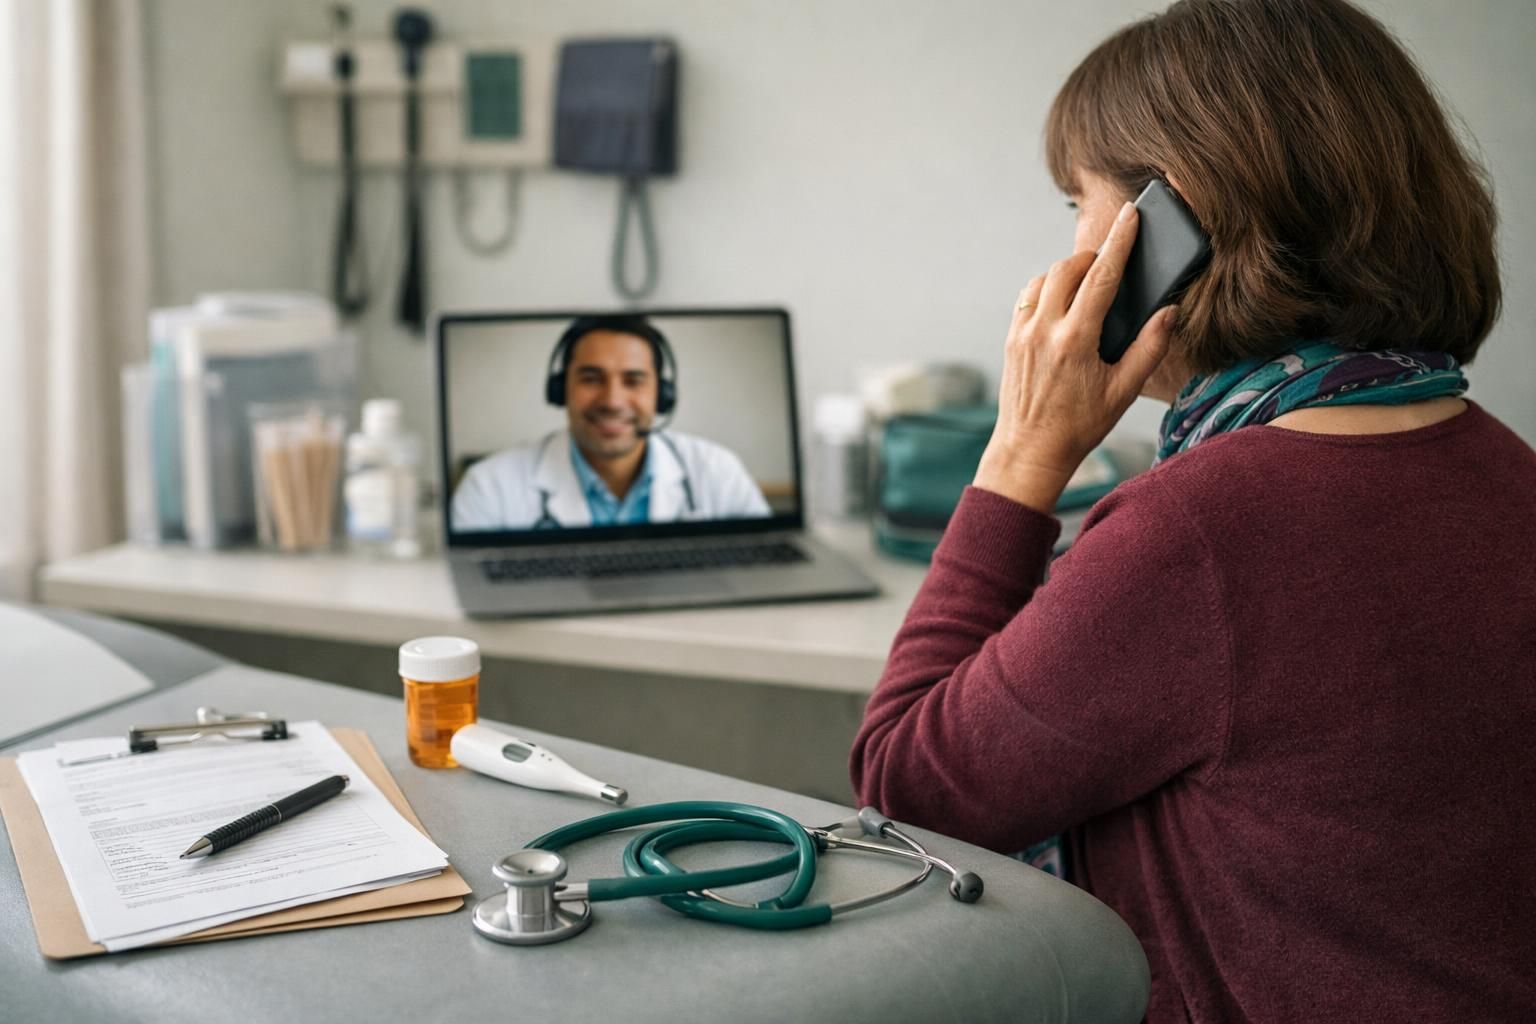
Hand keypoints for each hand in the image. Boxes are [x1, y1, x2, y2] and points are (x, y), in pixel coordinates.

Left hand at [974, 201, 1176, 512]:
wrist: (1030, 450)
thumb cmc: (1080, 425)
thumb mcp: (1124, 391)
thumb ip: (1150, 348)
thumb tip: (1169, 311)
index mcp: (1076, 340)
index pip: (1102, 276)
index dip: (1120, 241)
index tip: (1131, 215)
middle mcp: (1044, 330)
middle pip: (1068, 269)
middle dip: (1092, 259)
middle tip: (1110, 267)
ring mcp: (1022, 333)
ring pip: (1044, 279)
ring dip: (1067, 274)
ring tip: (1087, 290)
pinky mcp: (1010, 340)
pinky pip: (1027, 298)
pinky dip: (1046, 291)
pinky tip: (1062, 307)